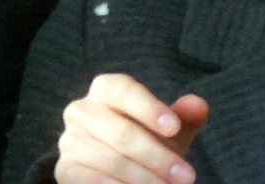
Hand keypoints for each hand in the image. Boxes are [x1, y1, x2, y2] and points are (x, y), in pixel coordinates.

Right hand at [55, 73, 207, 183]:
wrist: (113, 173)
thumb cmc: (144, 142)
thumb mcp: (165, 130)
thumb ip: (183, 116)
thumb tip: (200, 105)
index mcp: (104, 89)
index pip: (123, 89)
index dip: (149, 107)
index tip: (175, 127)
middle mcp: (81, 110)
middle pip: (121, 132)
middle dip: (157, 156)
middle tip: (187, 176)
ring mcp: (70, 142)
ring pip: (112, 161)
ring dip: (145, 179)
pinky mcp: (64, 171)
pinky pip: (93, 181)